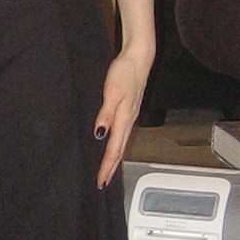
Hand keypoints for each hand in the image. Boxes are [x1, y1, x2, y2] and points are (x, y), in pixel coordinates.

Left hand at [94, 48, 152, 187]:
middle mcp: (128, 120)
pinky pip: (122, 134)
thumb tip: (100, 134)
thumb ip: (106, 113)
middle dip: (111, 168)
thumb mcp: (112, 92)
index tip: (100, 182)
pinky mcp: (129, 109)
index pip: (114, 149)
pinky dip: (117, 145)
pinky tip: (113, 144)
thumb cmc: (125, 72)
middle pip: (119, 150)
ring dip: (114, 158)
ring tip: (108, 170)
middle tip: (103, 183)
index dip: (107, 166)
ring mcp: (130, 116)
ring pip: (121, 143)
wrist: (138, 57)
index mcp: (124, 119)